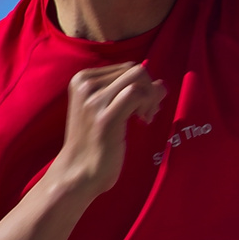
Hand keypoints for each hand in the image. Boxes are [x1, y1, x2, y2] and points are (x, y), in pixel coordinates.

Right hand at [48, 63, 165, 199]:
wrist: (78, 172)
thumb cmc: (95, 140)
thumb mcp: (105, 107)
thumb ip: (127, 90)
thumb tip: (160, 83)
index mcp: (81, 79)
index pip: (127, 67)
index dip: (142, 84)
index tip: (141, 105)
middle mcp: (85, 85)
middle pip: (136, 70)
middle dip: (150, 89)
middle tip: (147, 112)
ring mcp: (93, 100)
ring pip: (139, 78)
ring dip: (151, 97)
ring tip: (146, 116)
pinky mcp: (105, 117)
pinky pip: (137, 94)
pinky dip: (148, 104)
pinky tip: (144, 120)